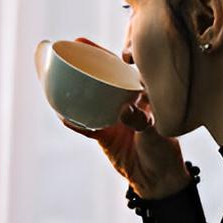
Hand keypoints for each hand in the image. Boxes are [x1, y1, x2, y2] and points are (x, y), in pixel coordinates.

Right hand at [61, 38, 192, 199]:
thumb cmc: (165, 151)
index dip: (107, 53)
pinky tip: (61, 112)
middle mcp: (125, 102)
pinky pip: (85, 124)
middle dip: (87, 62)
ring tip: (58, 75)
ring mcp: (113, 117)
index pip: (124, 68)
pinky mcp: (103, 135)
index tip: (93, 43)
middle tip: (70, 48)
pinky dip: (73, 120)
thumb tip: (124, 111)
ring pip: (90, 98)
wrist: (158, 180)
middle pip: (103, 77)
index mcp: (142, 94)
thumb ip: (143, 120)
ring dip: (75, 88)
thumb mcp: (157, 132)